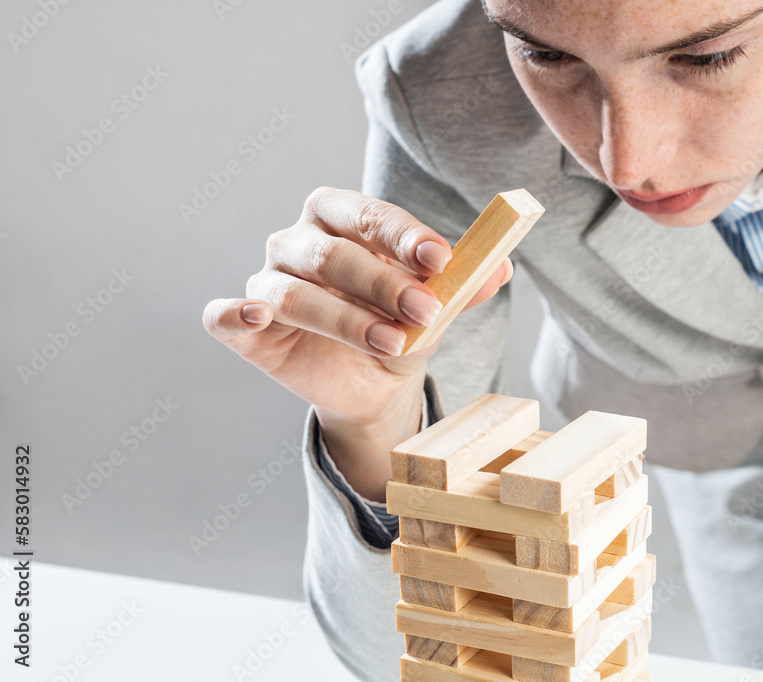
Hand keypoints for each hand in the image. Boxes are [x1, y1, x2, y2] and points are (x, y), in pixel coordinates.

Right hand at [202, 188, 511, 496]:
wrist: (375, 383)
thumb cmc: (402, 324)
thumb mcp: (438, 304)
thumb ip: (464, 283)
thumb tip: (502, 265)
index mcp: (340, 217)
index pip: (368, 216)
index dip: (404, 236)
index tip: (442, 259)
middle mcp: (296, 242)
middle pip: (331, 254)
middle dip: (383, 284)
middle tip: (427, 311)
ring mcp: (266, 282)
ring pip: (293, 293)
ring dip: (343, 319)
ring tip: (393, 343)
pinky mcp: (245, 329)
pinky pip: (224, 316)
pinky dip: (234, 313)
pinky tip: (254, 317)